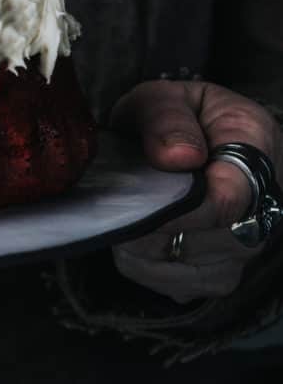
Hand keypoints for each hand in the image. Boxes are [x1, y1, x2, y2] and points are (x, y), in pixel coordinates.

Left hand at [109, 80, 282, 303]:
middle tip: (120, 200)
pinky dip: (144, 266)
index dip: (179, 207)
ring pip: (187, 270)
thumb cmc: (177, 117)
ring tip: (130, 212)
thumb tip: (176, 157)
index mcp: (256, 148)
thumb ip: (166, 118)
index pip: (228, 199)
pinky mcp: (221, 274)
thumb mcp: (164, 97)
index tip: (140, 201)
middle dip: (151, 225)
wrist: (194, 136)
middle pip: (207, 241)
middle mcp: (263, 206)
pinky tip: (138, 235)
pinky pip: (176, 286)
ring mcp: (245, 246)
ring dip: (143, 246)